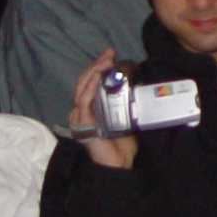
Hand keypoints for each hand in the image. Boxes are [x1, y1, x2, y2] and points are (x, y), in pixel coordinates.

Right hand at [67, 52, 134, 169]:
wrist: (118, 163)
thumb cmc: (121, 142)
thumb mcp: (124, 116)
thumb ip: (124, 102)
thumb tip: (136, 85)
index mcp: (89, 108)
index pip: (88, 83)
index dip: (97, 68)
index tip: (110, 55)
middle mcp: (80, 111)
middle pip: (83, 82)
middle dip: (96, 65)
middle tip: (109, 53)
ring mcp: (80, 117)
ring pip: (82, 89)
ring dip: (93, 73)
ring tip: (105, 61)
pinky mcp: (83, 124)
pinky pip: (84, 102)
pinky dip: (90, 88)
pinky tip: (97, 79)